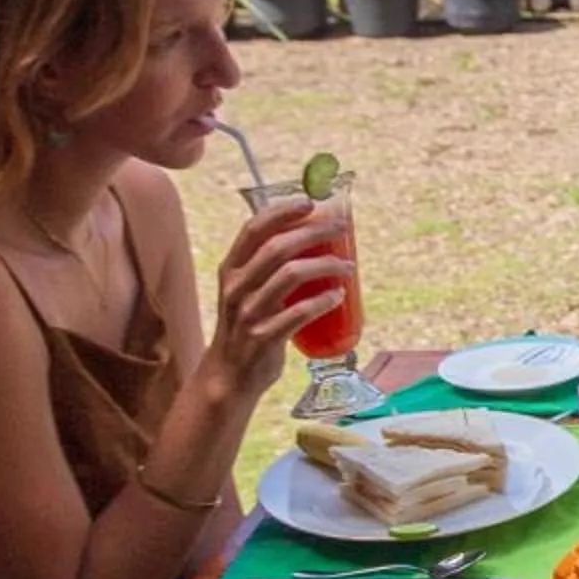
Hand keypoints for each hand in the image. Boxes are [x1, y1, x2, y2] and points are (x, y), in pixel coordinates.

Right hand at [210, 193, 348, 390]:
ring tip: (348, 265)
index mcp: (231, 269)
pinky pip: (300, 313)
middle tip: (341, 229)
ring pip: (291, 275)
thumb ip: (268, 266)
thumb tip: (314, 239)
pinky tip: (339, 295)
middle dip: (314, 232)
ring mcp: (248, 313)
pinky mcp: (263, 337)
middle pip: (278, 247)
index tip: (311, 202)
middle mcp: (236, 287)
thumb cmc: (248, 326)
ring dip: (326, 265)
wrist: (230, 375)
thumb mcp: (247, 290)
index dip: (282, 212)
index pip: (254, 229)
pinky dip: (324, 301)